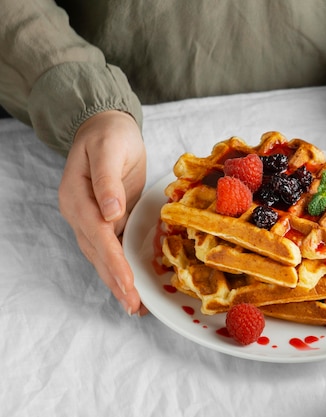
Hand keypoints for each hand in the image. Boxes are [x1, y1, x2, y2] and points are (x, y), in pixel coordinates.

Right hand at [59, 110, 147, 314]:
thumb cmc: (109, 135)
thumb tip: (110, 212)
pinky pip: (113, 247)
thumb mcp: (108, 149)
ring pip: (103, 256)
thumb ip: (107, 180)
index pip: (97, 234)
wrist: (106, 126)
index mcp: (77, 198)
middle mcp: (80, 213)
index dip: (113, 260)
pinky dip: (122, 267)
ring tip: (135, 306)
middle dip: (116, 281)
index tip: (127, 282)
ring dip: (117, 281)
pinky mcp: (107, 219)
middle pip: (98, 253)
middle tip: (134, 306)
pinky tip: (134, 283)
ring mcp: (92, 219)